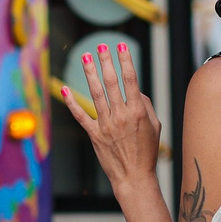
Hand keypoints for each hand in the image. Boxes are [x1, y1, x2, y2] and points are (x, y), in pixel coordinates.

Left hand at [59, 42, 160, 190]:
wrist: (134, 176)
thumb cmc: (147, 150)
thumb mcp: (155, 126)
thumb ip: (146, 105)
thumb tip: (134, 89)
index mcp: (137, 112)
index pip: (130, 80)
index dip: (125, 61)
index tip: (121, 46)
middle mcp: (121, 116)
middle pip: (111, 83)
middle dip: (106, 62)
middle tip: (101, 45)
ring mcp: (106, 125)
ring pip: (96, 94)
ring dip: (90, 74)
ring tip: (86, 57)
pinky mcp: (94, 135)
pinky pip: (81, 115)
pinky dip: (72, 102)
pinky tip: (65, 88)